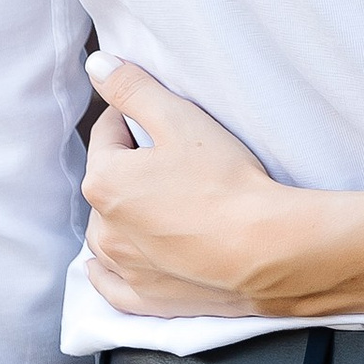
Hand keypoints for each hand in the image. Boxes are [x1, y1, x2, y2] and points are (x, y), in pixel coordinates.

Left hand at [82, 56, 344, 318]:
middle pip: (108, 183)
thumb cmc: (226, 181)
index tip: (163, 120)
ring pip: (108, 232)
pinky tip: (120, 262)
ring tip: (162, 205)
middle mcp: (104, 228)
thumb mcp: (180, 119)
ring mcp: (124, 268)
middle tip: (175, 162)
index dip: (136, 119)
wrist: (267, 249)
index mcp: (104, 181)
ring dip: (123, 216)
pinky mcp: (145, 299)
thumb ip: (133, 89)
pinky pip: (113, 284)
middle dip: (131, 169)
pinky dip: (113, 271)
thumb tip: (97, 65)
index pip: (108, 134)